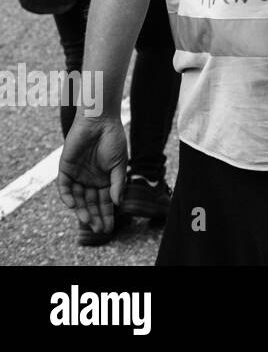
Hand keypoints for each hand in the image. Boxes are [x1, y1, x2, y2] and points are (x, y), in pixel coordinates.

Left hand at [57, 115, 127, 234]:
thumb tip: (118, 203)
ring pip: (77, 198)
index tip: (109, 227)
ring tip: (87, 221)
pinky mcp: (65, 168)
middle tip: (98, 229)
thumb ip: (118, 183)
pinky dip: (67, 196)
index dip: (106, 214)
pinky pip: (64, 186)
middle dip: (94, 216)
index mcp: (105, 180)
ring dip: (81, 210)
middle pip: (90, 203)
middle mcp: (90, 180)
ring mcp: (77, 175)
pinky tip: (73, 206)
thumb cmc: (113, 140)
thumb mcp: (120, 164)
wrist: (100, 121)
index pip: (104, 201)